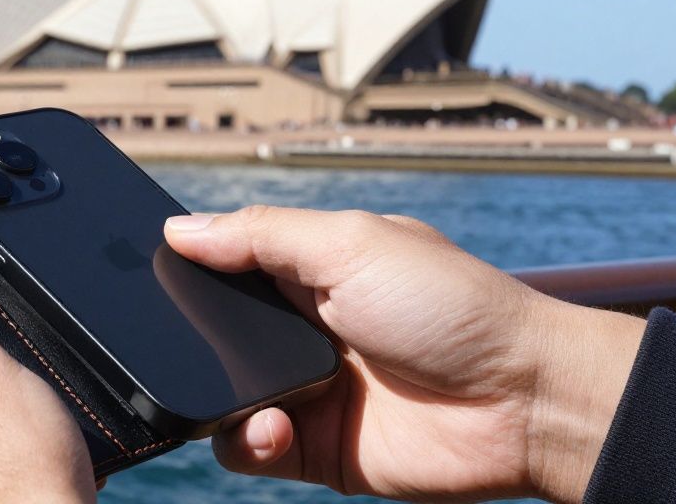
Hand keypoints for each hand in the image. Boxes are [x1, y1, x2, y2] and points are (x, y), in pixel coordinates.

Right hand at [165, 207, 645, 503]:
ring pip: (219, 393)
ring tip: (254, 397)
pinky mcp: (312, 447)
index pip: (226, 261)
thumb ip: (260, 235)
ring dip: (217, 396)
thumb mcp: (352, 244)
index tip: (152, 271)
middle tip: (179, 340)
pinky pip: (246, 448)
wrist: (522, 402)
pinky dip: (245, 440)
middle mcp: (299, 327)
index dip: (190, 265)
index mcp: (308, 267)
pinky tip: (275, 428)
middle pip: (212, 331)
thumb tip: (178, 228)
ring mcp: (304, 388)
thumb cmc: (452, 306)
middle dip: (191, 338)